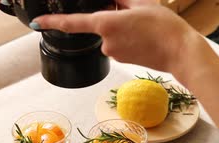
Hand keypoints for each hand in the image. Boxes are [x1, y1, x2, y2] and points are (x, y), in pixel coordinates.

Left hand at [32, 0, 204, 73]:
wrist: (180, 51)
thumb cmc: (164, 27)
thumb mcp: (141, 3)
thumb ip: (120, 1)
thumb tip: (111, 1)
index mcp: (107, 24)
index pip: (73, 23)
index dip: (53, 22)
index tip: (37, 23)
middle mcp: (106, 42)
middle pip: (99, 26)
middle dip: (112, 18)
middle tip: (137, 17)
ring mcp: (114, 53)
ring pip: (110, 36)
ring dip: (122, 29)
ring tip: (145, 28)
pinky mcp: (122, 60)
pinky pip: (119, 45)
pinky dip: (128, 39)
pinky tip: (144, 37)